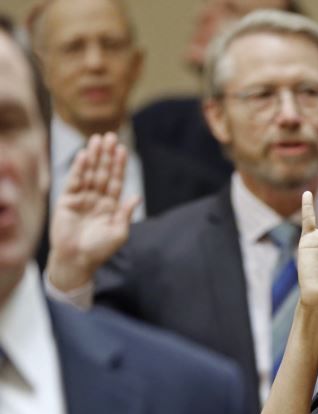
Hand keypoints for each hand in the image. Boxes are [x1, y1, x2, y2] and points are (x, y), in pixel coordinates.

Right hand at [47, 132, 139, 290]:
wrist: (77, 260)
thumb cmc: (100, 250)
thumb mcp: (119, 232)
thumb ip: (126, 213)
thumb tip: (137, 196)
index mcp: (111, 205)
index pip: (116, 180)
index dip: (119, 165)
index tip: (122, 148)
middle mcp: (96, 198)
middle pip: (103, 172)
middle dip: (106, 155)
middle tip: (110, 136)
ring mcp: (81, 198)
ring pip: (89, 173)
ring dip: (93, 156)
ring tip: (97, 139)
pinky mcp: (67, 201)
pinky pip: (74, 181)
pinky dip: (79, 169)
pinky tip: (84, 156)